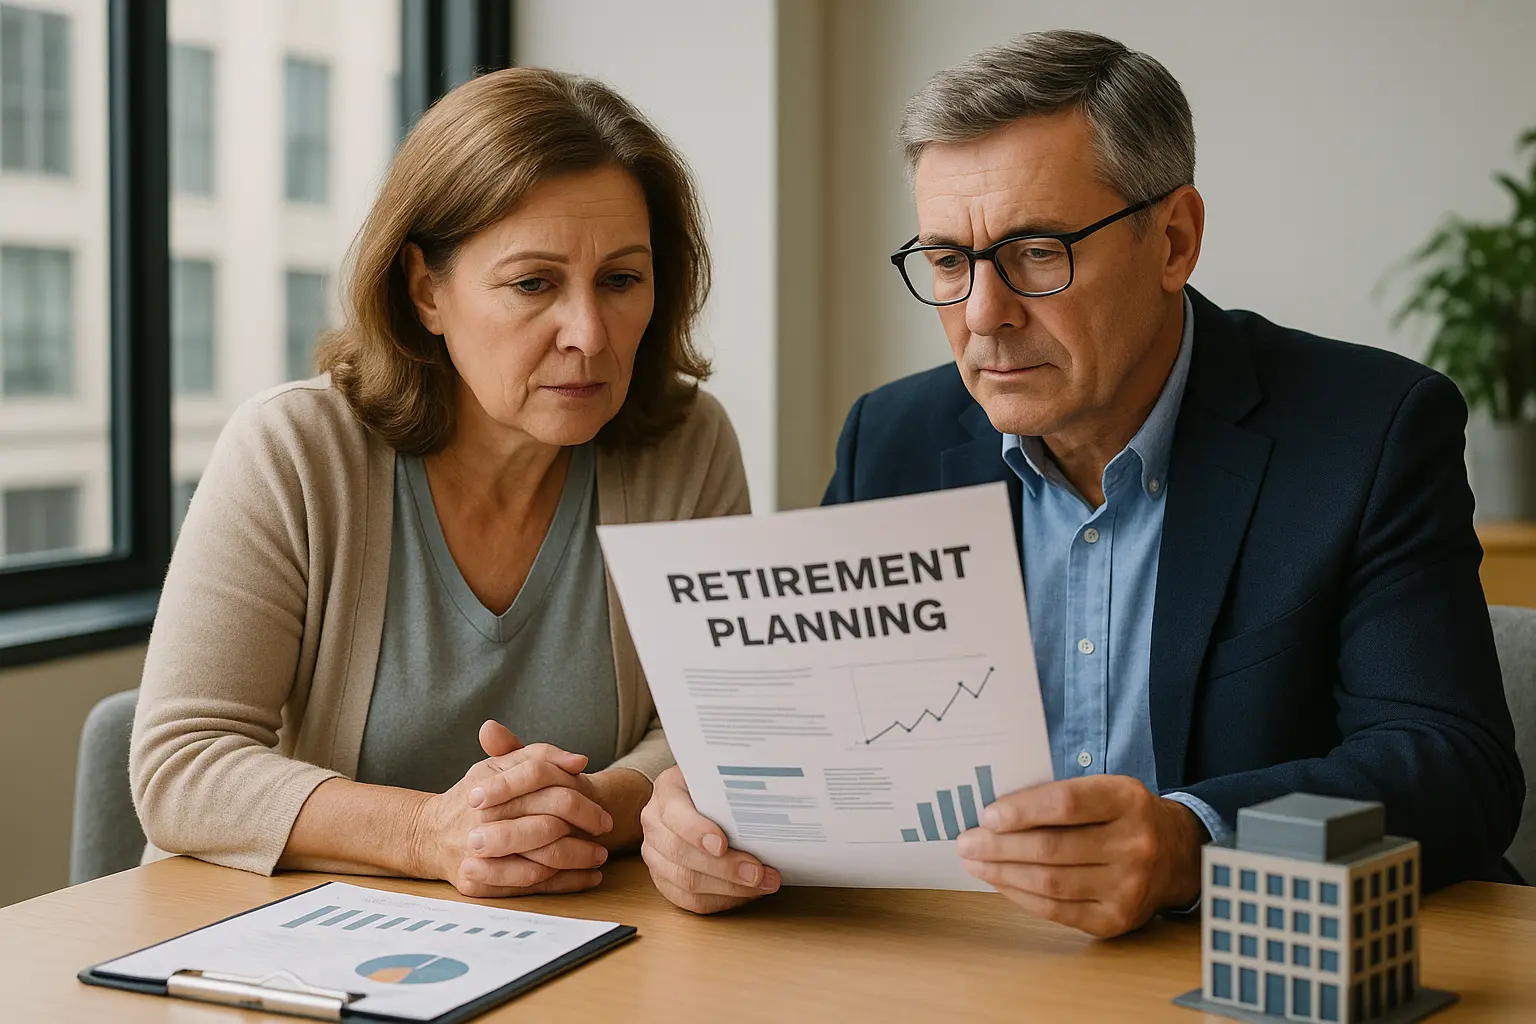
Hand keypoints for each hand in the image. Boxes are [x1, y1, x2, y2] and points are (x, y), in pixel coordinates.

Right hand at [411, 721, 613, 897]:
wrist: (430, 834)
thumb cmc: (475, 796)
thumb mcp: (497, 766)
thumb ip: (537, 756)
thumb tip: (579, 761)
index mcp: (489, 787)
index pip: (542, 783)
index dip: (576, 792)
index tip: (598, 798)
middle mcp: (482, 822)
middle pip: (546, 826)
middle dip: (583, 826)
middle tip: (605, 827)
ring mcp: (479, 856)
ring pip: (541, 860)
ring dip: (578, 859)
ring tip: (600, 855)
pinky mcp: (479, 883)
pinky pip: (531, 886)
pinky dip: (565, 883)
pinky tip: (587, 877)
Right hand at [640, 765, 780, 913]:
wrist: (697, 797)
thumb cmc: (714, 787)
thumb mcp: (721, 777)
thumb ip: (734, 789)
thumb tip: (768, 805)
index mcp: (667, 791)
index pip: (675, 814)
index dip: (697, 831)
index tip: (722, 844)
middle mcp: (656, 823)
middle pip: (681, 853)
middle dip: (725, 867)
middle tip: (758, 872)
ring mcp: (656, 854)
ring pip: (686, 882)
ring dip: (730, 888)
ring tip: (763, 883)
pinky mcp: (664, 879)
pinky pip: (690, 900)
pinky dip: (722, 900)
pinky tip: (746, 892)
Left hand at [956, 775, 1205, 936]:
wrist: (1178, 854)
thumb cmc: (1124, 816)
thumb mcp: (1105, 789)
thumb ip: (1059, 796)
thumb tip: (994, 813)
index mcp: (1127, 800)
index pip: (1066, 804)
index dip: (1021, 811)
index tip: (987, 815)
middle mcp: (1134, 845)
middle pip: (1053, 848)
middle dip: (1000, 846)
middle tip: (967, 842)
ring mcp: (1128, 887)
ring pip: (1051, 882)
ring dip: (1003, 873)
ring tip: (975, 862)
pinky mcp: (1117, 920)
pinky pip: (1057, 911)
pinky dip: (1021, 896)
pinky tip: (1000, 882)